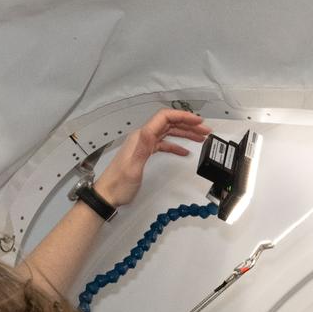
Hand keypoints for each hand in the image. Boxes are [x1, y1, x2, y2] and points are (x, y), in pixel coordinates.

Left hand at [92, 108, 211, 206]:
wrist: (107, 194)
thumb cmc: (119, 184)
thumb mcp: (132, 167)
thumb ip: (143, 147)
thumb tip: (151, 130)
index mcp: (141, 137)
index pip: (164, 118)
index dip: (182, 117)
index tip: (198, 121)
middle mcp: (143, 137)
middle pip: (168, 123)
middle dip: (188, 124)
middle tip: (205, 130)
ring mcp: (144, 144)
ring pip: (168, 133)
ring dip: (184, 133)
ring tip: (200, 138)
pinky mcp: (145, 153)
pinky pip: (163, 144)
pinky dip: (175, 146)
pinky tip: (184, 151)